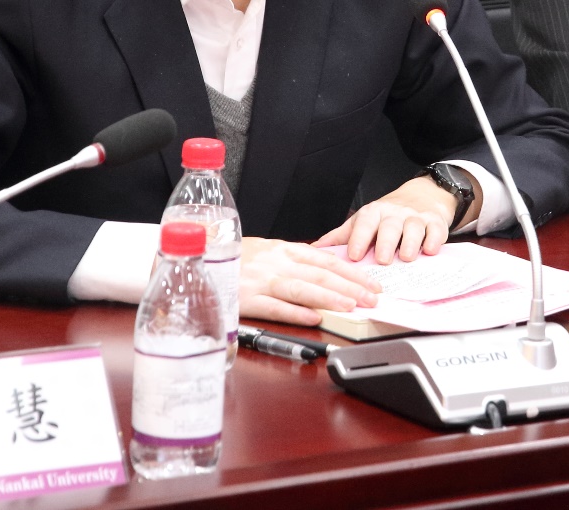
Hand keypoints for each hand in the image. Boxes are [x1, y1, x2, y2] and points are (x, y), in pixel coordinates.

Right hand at [237, 237, 379, 326]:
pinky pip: (274, 307)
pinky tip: (313, 318)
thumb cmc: (233, 257)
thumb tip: (325, 269)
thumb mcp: (266, 252)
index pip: (326, 260)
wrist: (196, 257)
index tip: (372, 283)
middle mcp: (275, 262)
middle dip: (350, 286)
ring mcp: (260, 281)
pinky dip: (295, 312)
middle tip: (372, 298)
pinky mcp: (245, 299)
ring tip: (350, 306)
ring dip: (328, 297)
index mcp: (283, 249)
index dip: (352, 272)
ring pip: (301, 288)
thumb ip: (293, 261)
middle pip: (320, 274)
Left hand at [313, 175, 477, 264]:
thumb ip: (340, 236)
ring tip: (406, 258)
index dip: (359, 239)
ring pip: (413, 228)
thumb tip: (313, 249)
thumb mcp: (363, 221)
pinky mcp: (435, 222)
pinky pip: (435, 230)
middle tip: (382, 259)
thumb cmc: (387, 215)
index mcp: (373, 213)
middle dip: (385, 242)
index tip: (354, 255)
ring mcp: (416, 218)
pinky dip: (434, 240)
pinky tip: (430, 251)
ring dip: (410, 242)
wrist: (422, 195)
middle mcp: (394, 214)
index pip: (364, 224)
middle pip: (389, 226)